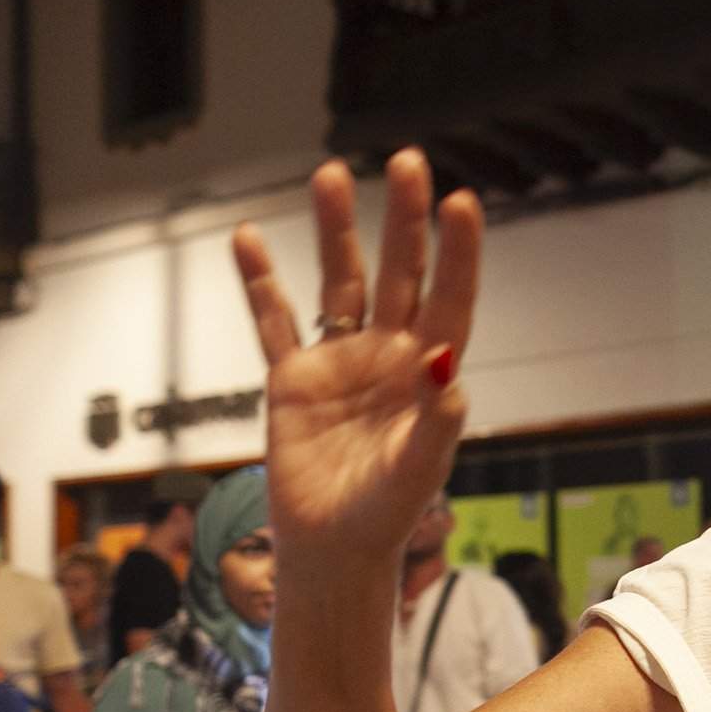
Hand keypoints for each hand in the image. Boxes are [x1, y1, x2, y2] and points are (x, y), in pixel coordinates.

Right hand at [232, 150, 482, 567]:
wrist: (332, 552)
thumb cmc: (385, 517)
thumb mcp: (417, 472)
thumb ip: (435, 422)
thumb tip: (451, 365)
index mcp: (429, 373)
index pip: (451, 298)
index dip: (457, 252)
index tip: (461, 202)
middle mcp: (388, 356)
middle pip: (399, 272)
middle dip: (402, 218)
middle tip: (407, 160)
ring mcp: (339, 362)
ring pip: (338, 283)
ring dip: (335, 230)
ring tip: (330, 173)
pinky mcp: (291, 380)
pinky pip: (274, 321)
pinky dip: (260, 282)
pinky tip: (249, 237)